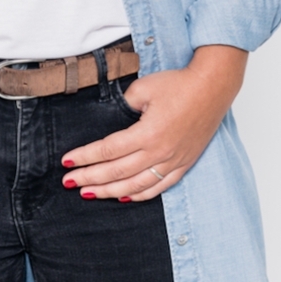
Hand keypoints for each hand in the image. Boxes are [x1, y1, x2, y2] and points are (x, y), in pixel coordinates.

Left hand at [61, 45, 246, 201]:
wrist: (213, 87)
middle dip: (90, 178)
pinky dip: (140, 195)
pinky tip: (124, 197)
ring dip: (110, 192)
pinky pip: (159, 187)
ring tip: (89, 194)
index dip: (85, 157)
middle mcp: (160, 152)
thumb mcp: (144, 88)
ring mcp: (173, 161)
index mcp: (147, 133)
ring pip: (136, 186)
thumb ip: (124, 105)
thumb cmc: (180, 83)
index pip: (108, 150)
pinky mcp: (184, 164)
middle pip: (117, 172)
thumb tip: (112, 117)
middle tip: (69, 182)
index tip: (67, 161)